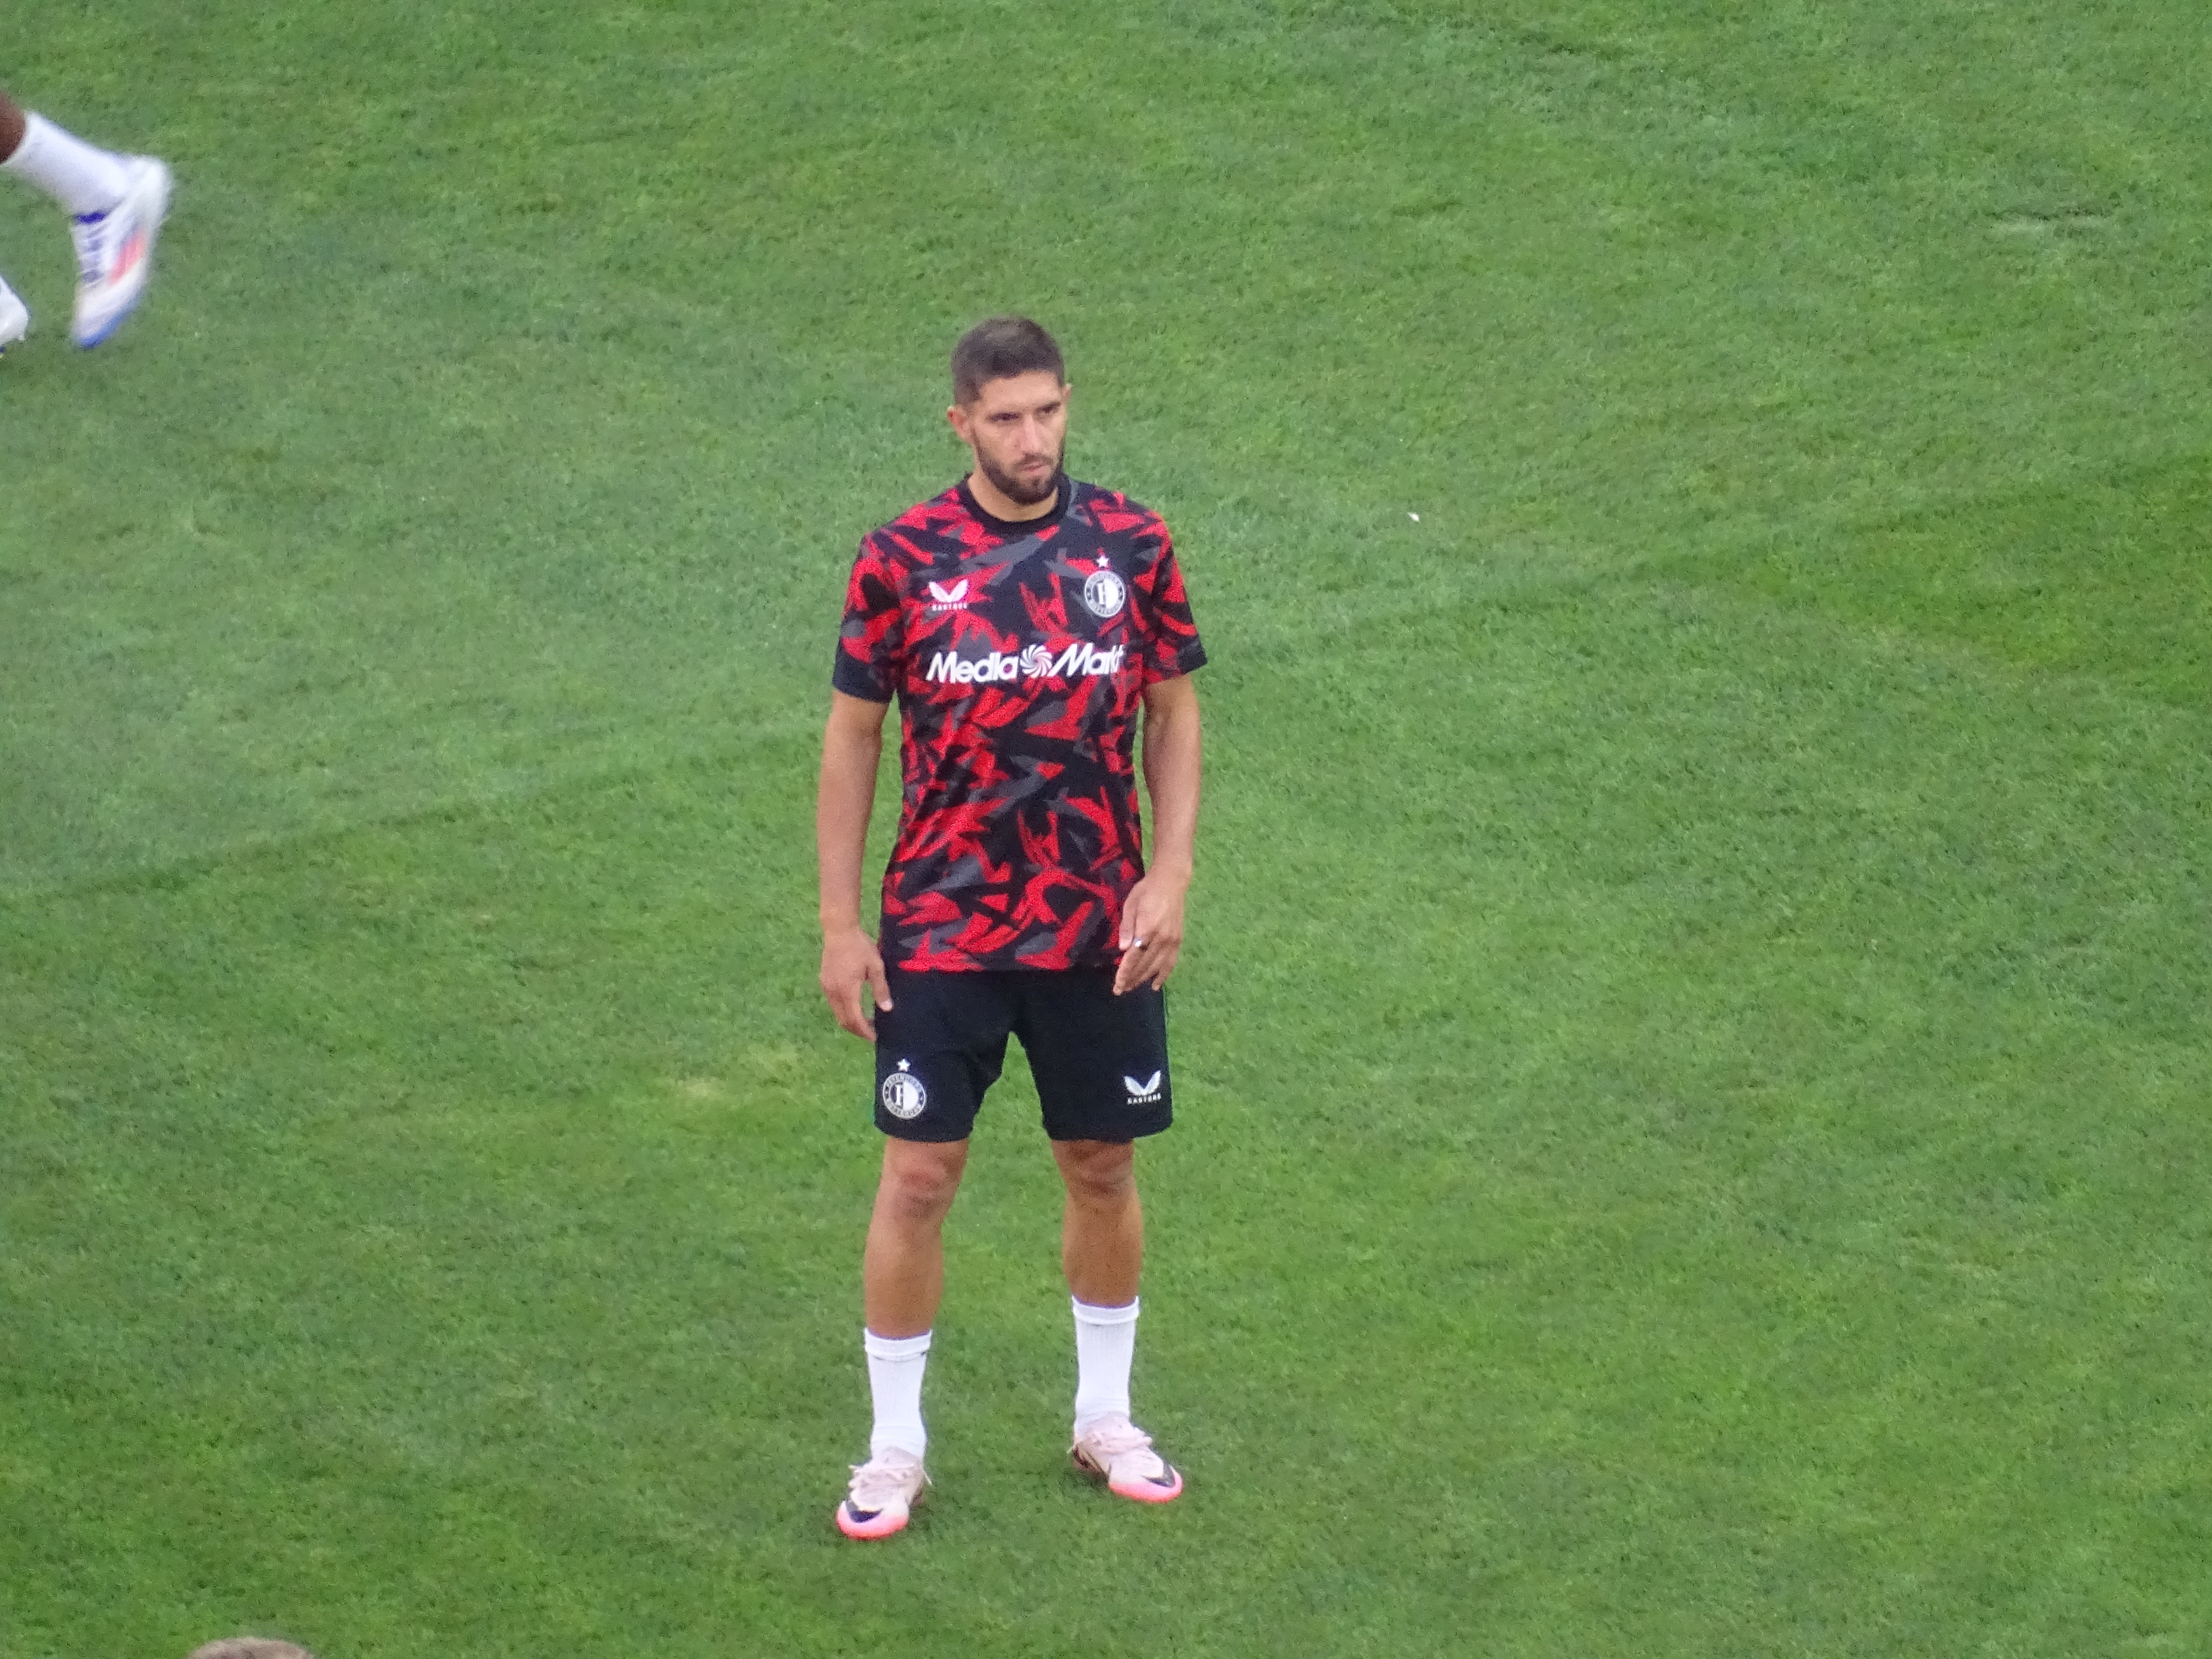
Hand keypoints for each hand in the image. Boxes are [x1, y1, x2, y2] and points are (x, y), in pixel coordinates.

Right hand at [821, 925, 891, 1038]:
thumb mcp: (875, 967)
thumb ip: (881, 989)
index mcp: (847, 990)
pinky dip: (844, 1010)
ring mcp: (827, 987)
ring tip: (866, 1021)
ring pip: (837, 1013)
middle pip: (844, 1020)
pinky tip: (855, 1005)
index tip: (875, 1038)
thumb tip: (887, 1009)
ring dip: (850, 1020)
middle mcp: (834, 992)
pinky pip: (833, 1003)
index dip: (865, 1031)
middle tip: (871, 1033)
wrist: (839, 931)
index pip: (855, 1019)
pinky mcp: (824, 982)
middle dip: (857, 1030)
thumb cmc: (860, 947)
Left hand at [1113, 871, 1187, 994]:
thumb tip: (1122, 950)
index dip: (1125, 972)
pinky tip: (1155, 985)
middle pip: (1145, 964)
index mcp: (1147, 928)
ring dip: (1144, 979)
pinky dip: (1163, 976)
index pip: (1134, 957)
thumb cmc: (1146, 890)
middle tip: (1120, 990)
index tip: (1117, 984)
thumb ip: (1126, 927)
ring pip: (1157, 966)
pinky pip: (1171, 963)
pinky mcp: (1178, 940)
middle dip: (1131, 979)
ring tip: (1132, 988)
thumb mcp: (1130, 904)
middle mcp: (1162, 937)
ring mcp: (1172, 940)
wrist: (1171, 882)